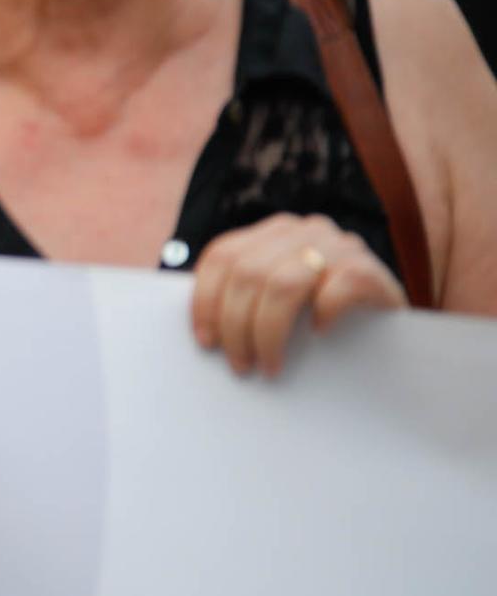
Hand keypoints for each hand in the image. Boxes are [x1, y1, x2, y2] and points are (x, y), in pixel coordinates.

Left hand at [190, 212, 406, 377]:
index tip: (205, 342)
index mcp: (272, 232)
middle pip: (248, 274)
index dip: (205, 300)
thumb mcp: (277, 300)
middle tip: (239, 365)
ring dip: (268, 332)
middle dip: (235, 326)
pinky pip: (336, 289)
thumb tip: (202, 332)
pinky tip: (319, 335)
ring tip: (268, 366)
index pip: (222, 256)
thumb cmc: (322, 318)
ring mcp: (339, 245)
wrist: (393, 330)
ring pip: (283, 285)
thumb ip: (246, 297)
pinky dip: (322, 315)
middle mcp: (304, 230)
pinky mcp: (370, 268)